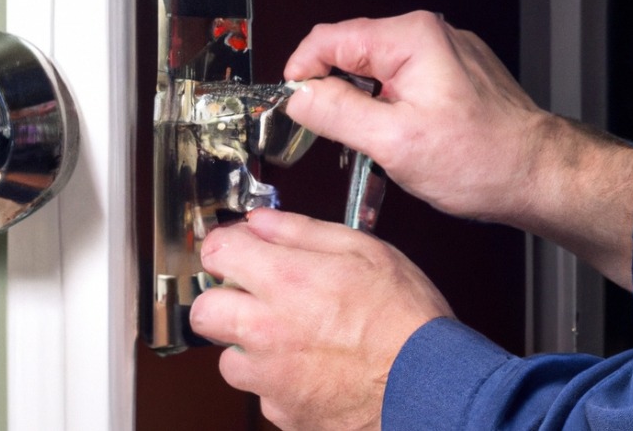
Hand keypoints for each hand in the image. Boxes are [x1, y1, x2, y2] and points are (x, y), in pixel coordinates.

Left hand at [189, 208, 453, 430]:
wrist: (427, 385)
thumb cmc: (405, 318)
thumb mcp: (364, 250)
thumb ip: (303, 231)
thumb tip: (264, 221)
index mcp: (286, 281)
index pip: (216, 252)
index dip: (228, 245)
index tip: (241, 249)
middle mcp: (267, 330)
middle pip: (204, 310)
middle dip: (224, 297)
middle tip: (256, 294)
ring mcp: (271, 377)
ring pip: (228, 358)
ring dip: (250, 344)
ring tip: (293, 335)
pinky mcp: (283, 412)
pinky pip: (262, 393)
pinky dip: (278, 379)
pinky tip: (313, 365)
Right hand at [283, 11, 632, 288]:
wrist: (538, 174)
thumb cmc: (484, 159)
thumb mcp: (394, 142)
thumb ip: (336, 113)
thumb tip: (299, 96)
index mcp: (411, 38)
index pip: (329, 38)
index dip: (302, 72)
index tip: (293, 103)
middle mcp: (429, 35)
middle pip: (352, 53)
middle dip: (333, 91)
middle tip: (330, 134)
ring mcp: (444, 53)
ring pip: (377, 70)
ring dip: (362, 104)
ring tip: (370, 144)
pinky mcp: (454, 73)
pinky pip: (403, 81)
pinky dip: (389, 107)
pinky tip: (398, 139)